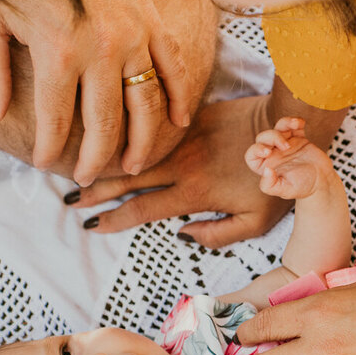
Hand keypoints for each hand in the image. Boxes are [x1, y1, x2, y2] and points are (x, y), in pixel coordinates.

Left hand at [0, 0, 199, 184]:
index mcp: (59, 51)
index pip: (56, 118)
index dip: (49, 148)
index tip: (45, 165)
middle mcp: (102, 50)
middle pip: (105, 122)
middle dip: (96, 157)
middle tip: (89, 177)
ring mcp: (134, 37)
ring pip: (144, 105)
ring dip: (141, 141)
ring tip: (132, 164)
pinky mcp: (153, 23)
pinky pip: (173, 69)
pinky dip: (178, 98)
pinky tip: (177, 123)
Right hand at [67, 94, 293, 244]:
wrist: (286, 129)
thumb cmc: (276, 180)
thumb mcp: (255, 222)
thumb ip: (217, 234)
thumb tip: (183, 235)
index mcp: (194, 193)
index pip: (143, 209)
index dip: (113, 219)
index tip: (91, 225)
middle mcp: (181, 165)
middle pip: (127, 181)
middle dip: (94, 192)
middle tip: (69, 202)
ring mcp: (182, 139)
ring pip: (133, 153)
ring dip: (104, 163)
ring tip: (78, 172)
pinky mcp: (189, 119)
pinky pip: (151, 130)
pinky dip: (127, 138)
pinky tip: (107, 140)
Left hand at [244, 117, 340, 200]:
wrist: (322, 181)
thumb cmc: (303, 187)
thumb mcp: (285, 190)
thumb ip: (270, 185)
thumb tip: (266, 170)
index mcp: (266, 166)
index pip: (251, 155)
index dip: (256, 150)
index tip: (268, 151)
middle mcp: (273, 154)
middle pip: (263, 137)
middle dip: (273, 137)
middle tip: (287, 147)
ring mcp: (286, 144)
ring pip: (278, 127)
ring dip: (285, 123)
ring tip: (295, 125)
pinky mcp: (298, 138)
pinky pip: (293, 126)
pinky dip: (296, 121)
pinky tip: (301, 123)